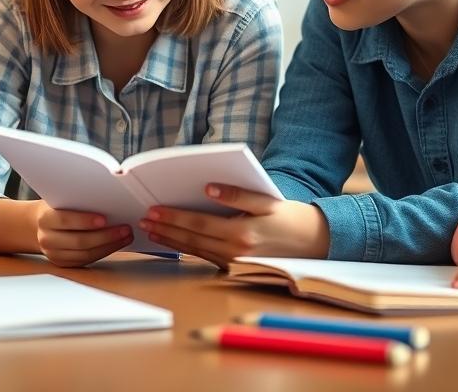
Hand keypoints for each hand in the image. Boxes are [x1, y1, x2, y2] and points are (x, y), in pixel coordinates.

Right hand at [33, 201, 132, 267]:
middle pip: (79, 241)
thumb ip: (78, 202)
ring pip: (86, 254)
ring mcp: (54, 254)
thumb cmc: (56, 208)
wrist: (39, 225)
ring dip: (110, 246)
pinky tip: (116, 244)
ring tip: (126, 236)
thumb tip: (107, 201)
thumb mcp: (61, 200)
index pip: (65, 220)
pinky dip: (104, 252)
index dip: (85, 220)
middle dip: (106, 236)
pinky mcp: (64, 263)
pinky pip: (87, 260)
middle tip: (125, 228)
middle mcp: (47, 239)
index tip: (104, 219)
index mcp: (45, 219)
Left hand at [138, 184, 328, 268]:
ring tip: (152, 231)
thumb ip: (237, 194)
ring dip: (171, 241)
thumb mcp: (266, 201)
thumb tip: (208, 188)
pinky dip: (187, 249)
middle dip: (165, 229)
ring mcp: (235, 264)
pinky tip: (174, 242)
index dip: (173, 217)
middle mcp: (235, 253)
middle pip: (191, 239)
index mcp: (241, 234)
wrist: (315, 243)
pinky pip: (205, 258)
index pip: (198, 224)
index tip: (152, 210)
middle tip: (142, 220)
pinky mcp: (236, 268)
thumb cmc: (290, 218)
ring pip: (195, 251)